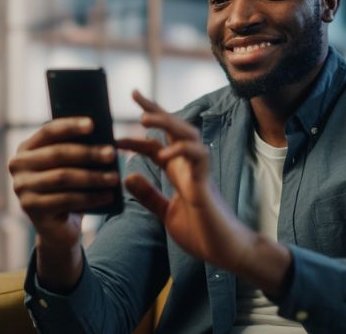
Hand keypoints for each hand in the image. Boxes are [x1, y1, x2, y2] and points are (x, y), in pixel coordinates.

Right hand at [8, 117, 118, 288]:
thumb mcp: (71, 167)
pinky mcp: (30, 208)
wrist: (59, 226)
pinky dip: (90, 197)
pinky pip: (65, 199)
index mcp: (26, 148)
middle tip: (112, 153)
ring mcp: (21, 188)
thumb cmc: (69, 188)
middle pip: (57, 154)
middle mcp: (17, 166)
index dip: (70, 126)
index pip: (48, 131)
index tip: (92, 124)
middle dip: (88, 153)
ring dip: (92, 177)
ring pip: (62, 177)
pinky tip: (108, 196)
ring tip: (114, 178)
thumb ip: (78, 150)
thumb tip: (104, 138)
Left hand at [118, 91, 259, 272]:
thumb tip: (127, 176)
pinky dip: (182, 150)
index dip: (141, 131)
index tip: (119, 123)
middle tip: (134, 94)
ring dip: (167, 123)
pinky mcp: (207, 184)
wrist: (226, 252)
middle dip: (155, 110)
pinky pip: (199, 157)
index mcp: (178, 173)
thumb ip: (149, 195)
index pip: (158, 143)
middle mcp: (189, 167)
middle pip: (174, 129)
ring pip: (187, 135)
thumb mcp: (167, 212)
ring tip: (144, 118)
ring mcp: (200, 172)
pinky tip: (164, 152)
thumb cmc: (202, 233)